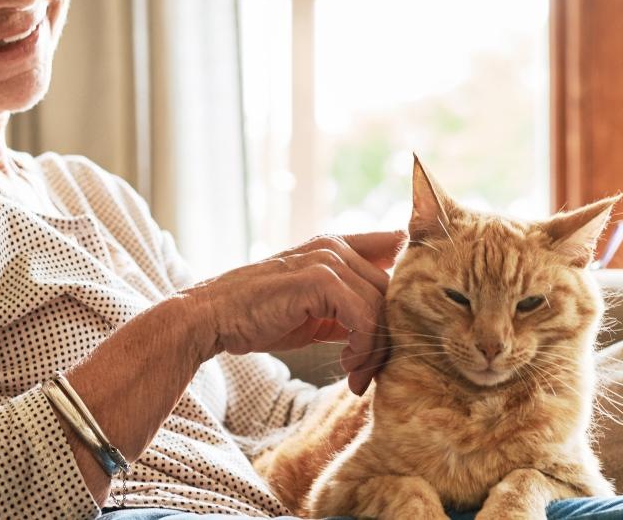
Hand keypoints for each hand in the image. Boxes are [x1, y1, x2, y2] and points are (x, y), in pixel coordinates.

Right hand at [180, 231, 403, 394]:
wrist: (212, 317)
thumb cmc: (259, 316)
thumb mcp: (315, 310)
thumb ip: (349, 309)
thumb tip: (386, 331)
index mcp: (335, 246)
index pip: (394, 246)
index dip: (410, 277)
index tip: (409, 320)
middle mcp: (335, 247)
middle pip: (393, 290)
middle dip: (389, 336)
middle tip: (369, 372)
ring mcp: (328, 260)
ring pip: (382, 307)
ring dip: (374, 351)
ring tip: (356, 376)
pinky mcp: (320, 281)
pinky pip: (364, 318)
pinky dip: (362, 349)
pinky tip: (347, 367)